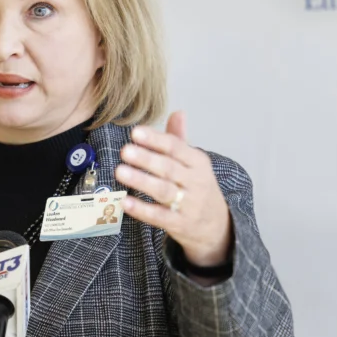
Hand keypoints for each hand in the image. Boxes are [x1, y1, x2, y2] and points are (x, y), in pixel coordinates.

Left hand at [115, 111, 232, 266]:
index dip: (156, 139)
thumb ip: (180, 140)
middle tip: (125, 151)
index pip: (176, 148)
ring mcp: (189, 205)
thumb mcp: (194, 163)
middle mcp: (196, 182)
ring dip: (141, 181)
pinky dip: (142, 210)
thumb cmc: (198, 188)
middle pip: (169, 168)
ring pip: (163, 191)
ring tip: (120, 171)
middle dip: (146, 159)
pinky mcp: (179, 224)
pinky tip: (125, 202)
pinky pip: (160, 217)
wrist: (216, 225)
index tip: (136, 132)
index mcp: (199, 162)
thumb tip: (177, 112)